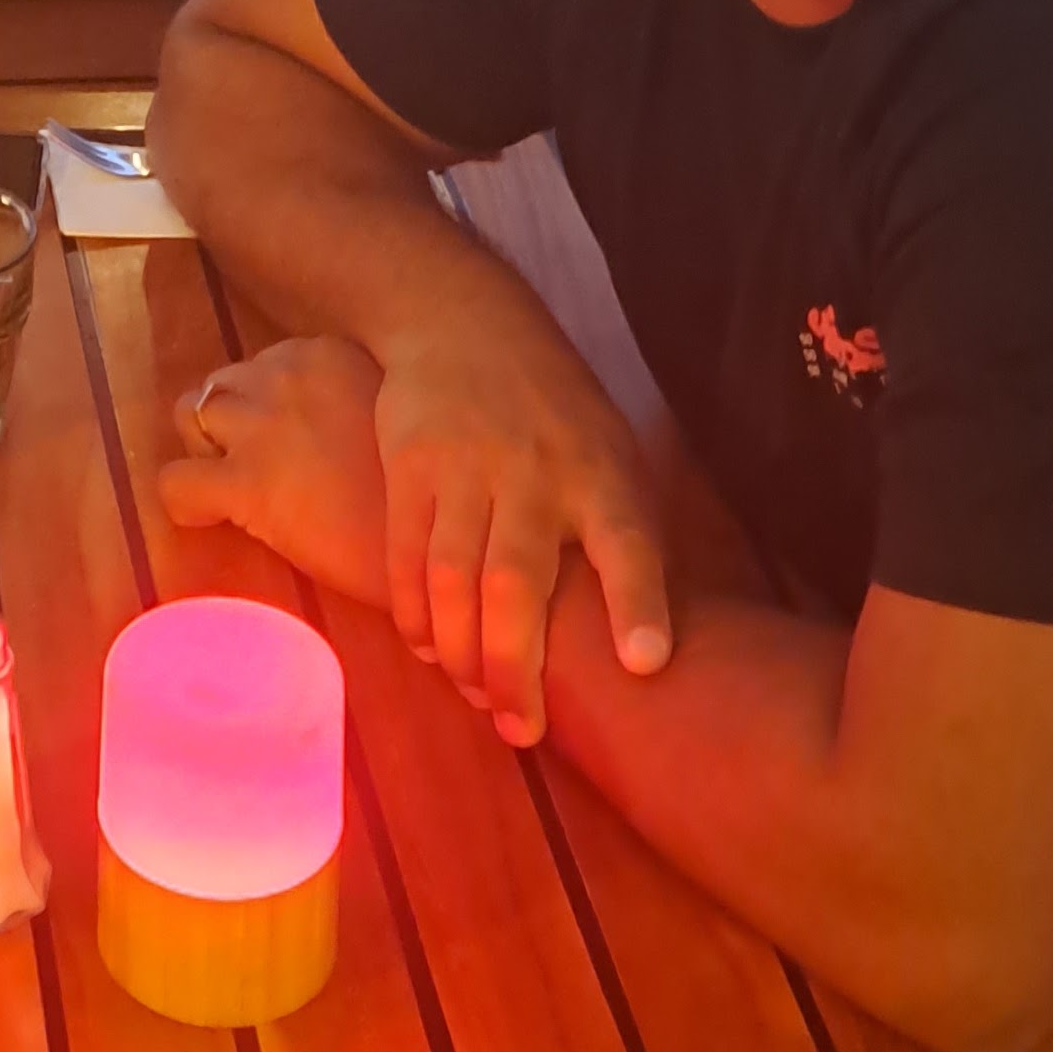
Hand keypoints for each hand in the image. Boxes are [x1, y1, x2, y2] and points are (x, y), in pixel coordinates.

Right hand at [371, 313, 671, 746]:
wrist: (463, 320)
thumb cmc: (555, 412)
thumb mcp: (609, 450)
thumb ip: (619, 532)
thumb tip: (642, 647)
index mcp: (601, 471)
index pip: (629, 540)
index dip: (638, 603)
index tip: (646, 663)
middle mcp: (535, 470)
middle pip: (518, 582)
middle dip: (516, 668)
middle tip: (521, 731)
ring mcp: (467, 466)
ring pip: (454, 579)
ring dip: (461, 653)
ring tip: (476, 696)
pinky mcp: (409, 464)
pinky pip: (406, 557)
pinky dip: (415, 614)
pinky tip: (430, 647)